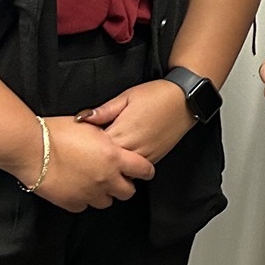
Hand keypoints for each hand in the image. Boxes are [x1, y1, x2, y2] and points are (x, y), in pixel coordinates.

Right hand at [29, 115, 155, 210]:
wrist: (31, 149)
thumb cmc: (55, 133)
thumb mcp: (88, 127)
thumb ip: (105, 138)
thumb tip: (111, 140)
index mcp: (114, 157)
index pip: (144, 170)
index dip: (144, 170)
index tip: (142, 171)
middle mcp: (106, 178)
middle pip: (128, 191)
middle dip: (123, 185)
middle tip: (115, 177)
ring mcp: (90, 193)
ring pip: (107, 201)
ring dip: (103, 193)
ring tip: (92, 182)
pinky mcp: (73, 203)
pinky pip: (84, 206)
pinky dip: (83, 199)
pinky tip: (75, 187)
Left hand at [73, 79, 197, 163]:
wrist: (185, 101)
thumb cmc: (157, 95)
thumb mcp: (126, 96)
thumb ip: (104, 110)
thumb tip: (82, 118)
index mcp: (122, 131)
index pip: (95, 146)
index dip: (85, 145)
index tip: (79, 142)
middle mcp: (133, 147)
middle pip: (106, 162)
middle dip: (95, 159)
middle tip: (84, 154)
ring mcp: (144, 155)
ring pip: (121, 169)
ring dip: (111, 165)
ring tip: (101, 159)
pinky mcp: (154, 158)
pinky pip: (135, 169)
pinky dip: (126, 166)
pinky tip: (121, 158)